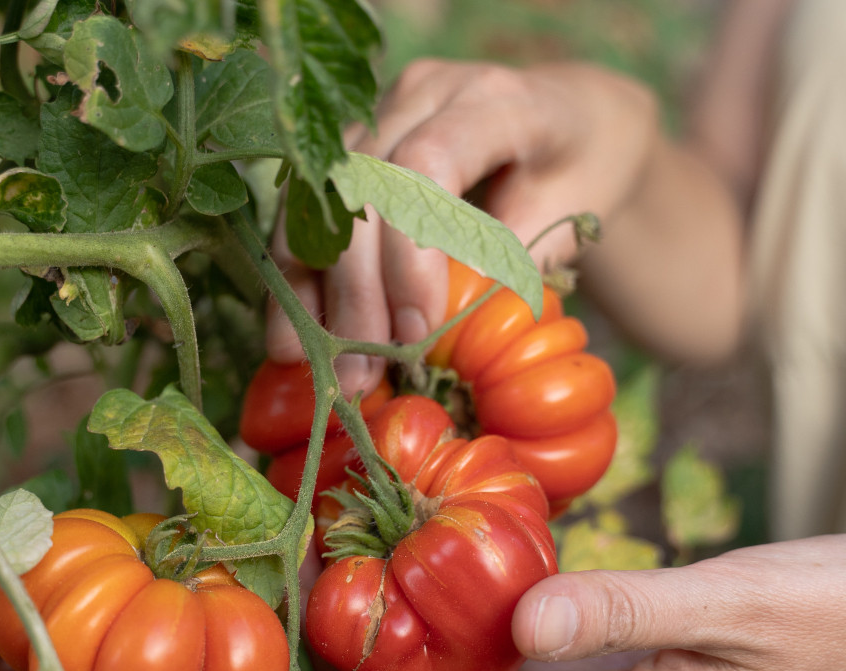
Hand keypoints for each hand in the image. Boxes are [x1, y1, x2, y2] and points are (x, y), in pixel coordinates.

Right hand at [266, 58, 657, 395]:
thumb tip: (434, 336)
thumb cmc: (581, 170)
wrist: (572, 120)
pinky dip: (303, 272)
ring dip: (311, 286)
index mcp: (497, 101)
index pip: (429, 164)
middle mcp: (427, 92)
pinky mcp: (357, 141)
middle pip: (363, 187)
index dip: (411, 253)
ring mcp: (384, 111)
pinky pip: (314, 207)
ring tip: (304, 359)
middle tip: (356, 374)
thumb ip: (505, 266)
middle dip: (354, 291)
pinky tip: (295, 327)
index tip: (415, 331)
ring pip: (323, 198)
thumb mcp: (571, 218)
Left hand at [358, 536, 845, 670]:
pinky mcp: (609, 669)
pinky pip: (526, 659)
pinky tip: (451, 588)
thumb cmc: (813, 619)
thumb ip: (624, 614)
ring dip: (434, 651)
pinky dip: (483, 629)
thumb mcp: (722, 609)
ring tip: (368, 597)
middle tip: (330, 614)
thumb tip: (521, 619)